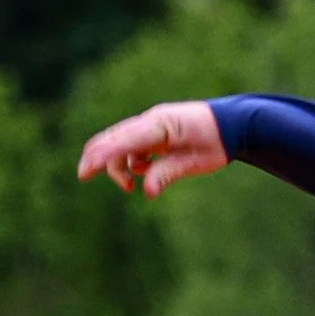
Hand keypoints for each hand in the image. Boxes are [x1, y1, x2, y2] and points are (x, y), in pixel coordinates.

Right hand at [76, 101, 225, 196]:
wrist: (231, 126)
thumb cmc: (214, 141)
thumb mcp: (194, 162)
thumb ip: (167, 174)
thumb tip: (146, 192)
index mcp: (159, 125)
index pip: (123, 140)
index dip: (102, 155)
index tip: (86, 170)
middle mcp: (150, 123)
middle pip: (113, 139)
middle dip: (98, 158)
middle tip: (83, 176)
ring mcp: (151, 128)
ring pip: (122, 146)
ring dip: (120, 166)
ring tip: (130, 187)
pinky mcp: (155, 135)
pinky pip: (134, 148)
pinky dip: (132, 163)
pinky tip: (143, 173)